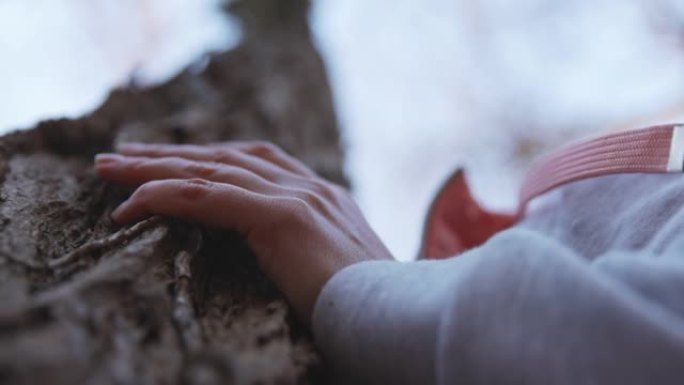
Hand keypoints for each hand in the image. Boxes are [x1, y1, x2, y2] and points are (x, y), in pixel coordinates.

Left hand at [95, 141, 392, 321]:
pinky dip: (164, 195)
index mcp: (323, 197)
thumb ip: (312, 252)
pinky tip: (130, 203)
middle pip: (224, 156)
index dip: (207, 157)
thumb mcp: (339, 270)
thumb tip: (289, 263)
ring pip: (209, 169)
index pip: (255, 161)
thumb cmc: (371, 308)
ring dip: (154, 166)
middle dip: (171, 154)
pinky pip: (207, 197)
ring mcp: (296, 197)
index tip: (170, 161)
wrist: (400, 319)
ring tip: (109, 167)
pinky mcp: (282, 216)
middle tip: (124, 154)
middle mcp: (309, 186)